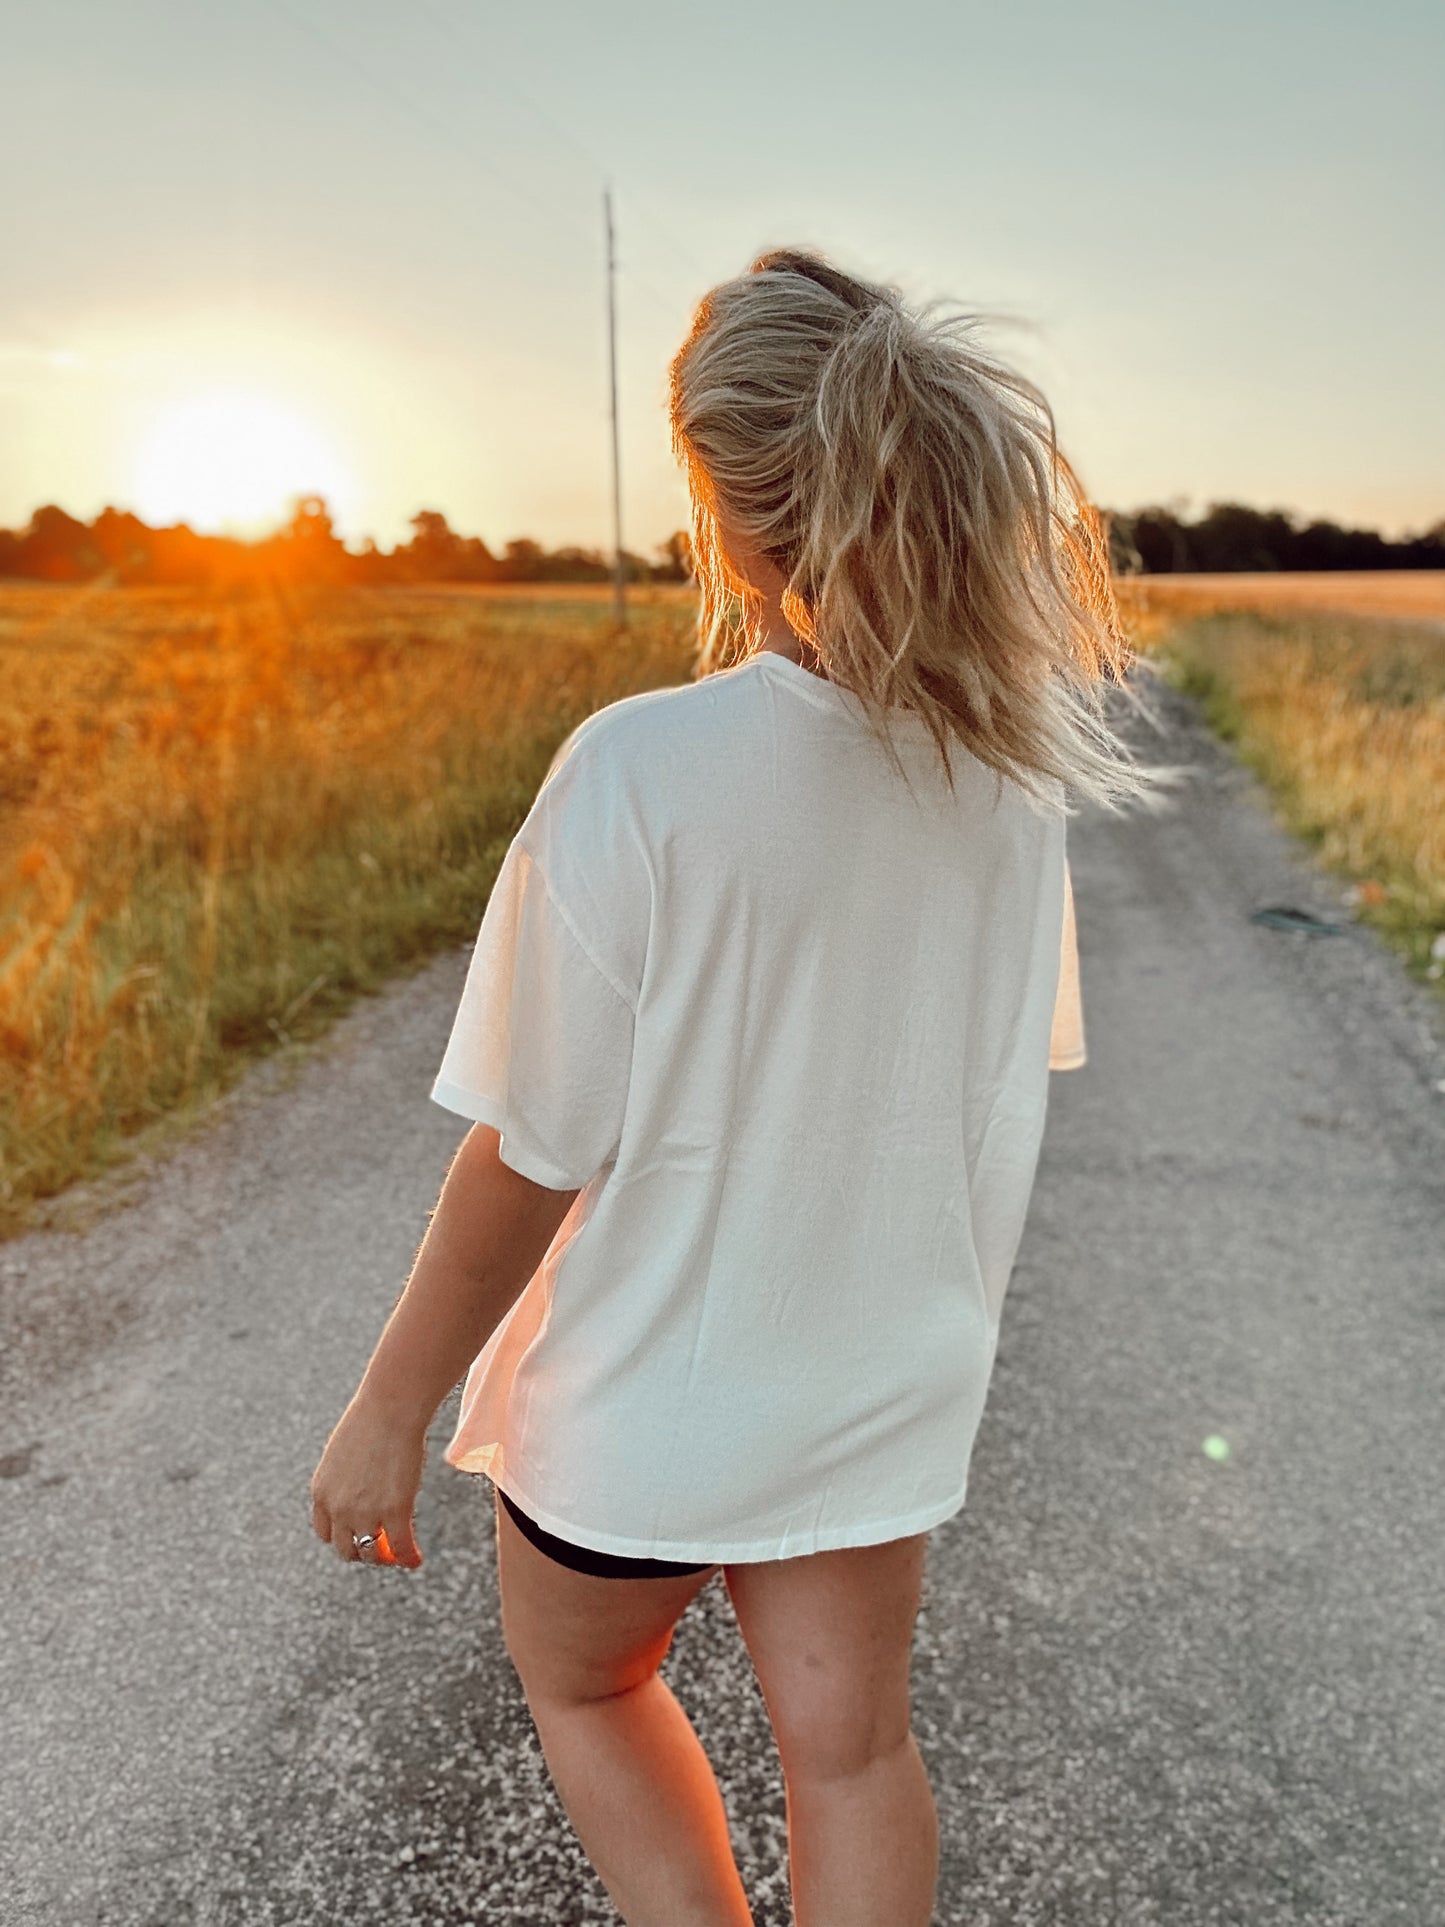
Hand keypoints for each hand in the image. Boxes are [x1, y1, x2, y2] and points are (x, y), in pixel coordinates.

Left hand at [311, 1395, 426, 1568]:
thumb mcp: (344, 1453)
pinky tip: (416, 1560)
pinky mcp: (394, 1511)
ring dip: (385, 1558)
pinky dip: (409, 1558)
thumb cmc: (371, 1420)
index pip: (325, 1532)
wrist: (390, 1408)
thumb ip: (345, 1478)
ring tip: (399, 1554)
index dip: (343, 1537)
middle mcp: (337, 1508)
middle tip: (381, 1548)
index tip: (358, 1534)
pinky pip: (400, 1547)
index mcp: (321, 1492)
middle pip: (345, 1548)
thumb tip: (360, 1487)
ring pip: (371, 1553)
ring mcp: (365, 1512)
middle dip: (363, 1551)